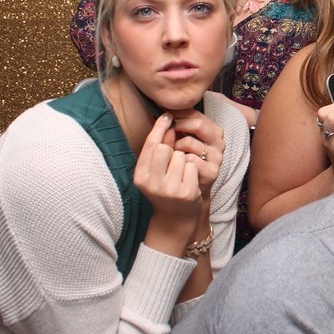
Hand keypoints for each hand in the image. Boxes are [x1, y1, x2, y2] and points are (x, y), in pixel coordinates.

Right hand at [134, 113, 202, 246]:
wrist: (175, 218)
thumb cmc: (166, 188)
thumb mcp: (156, 170)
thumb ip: (160, 148)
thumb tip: (167, 122)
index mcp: (140, 176)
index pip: (150, 145)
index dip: (159, 127)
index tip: (167, 115)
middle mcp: (151, 183)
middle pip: (165, 148)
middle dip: (174, 149)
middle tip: (175, 160)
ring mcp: (168, 190)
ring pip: (181, 156)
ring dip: (185, 161)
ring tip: (181, 175)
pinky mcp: (185, 193)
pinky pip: (193, 166)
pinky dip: (194, 170)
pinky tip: (190, 181)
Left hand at [168, 108, 225, 197]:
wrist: (185, 197)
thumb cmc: (179, 166)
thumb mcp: (178, 144)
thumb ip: (174, 129)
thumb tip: (165, 116)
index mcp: (213, 131)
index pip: (196, 114)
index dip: (179, 114)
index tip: (165, 116)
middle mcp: (219, 142)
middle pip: (197, 124)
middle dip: (178, 127)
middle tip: (166, 134)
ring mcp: (217, 157)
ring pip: (189, 142)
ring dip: (175, 147)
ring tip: (170, 156)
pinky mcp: (212, 172)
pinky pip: (189, 161)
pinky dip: (179, 163)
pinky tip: (176, 169)